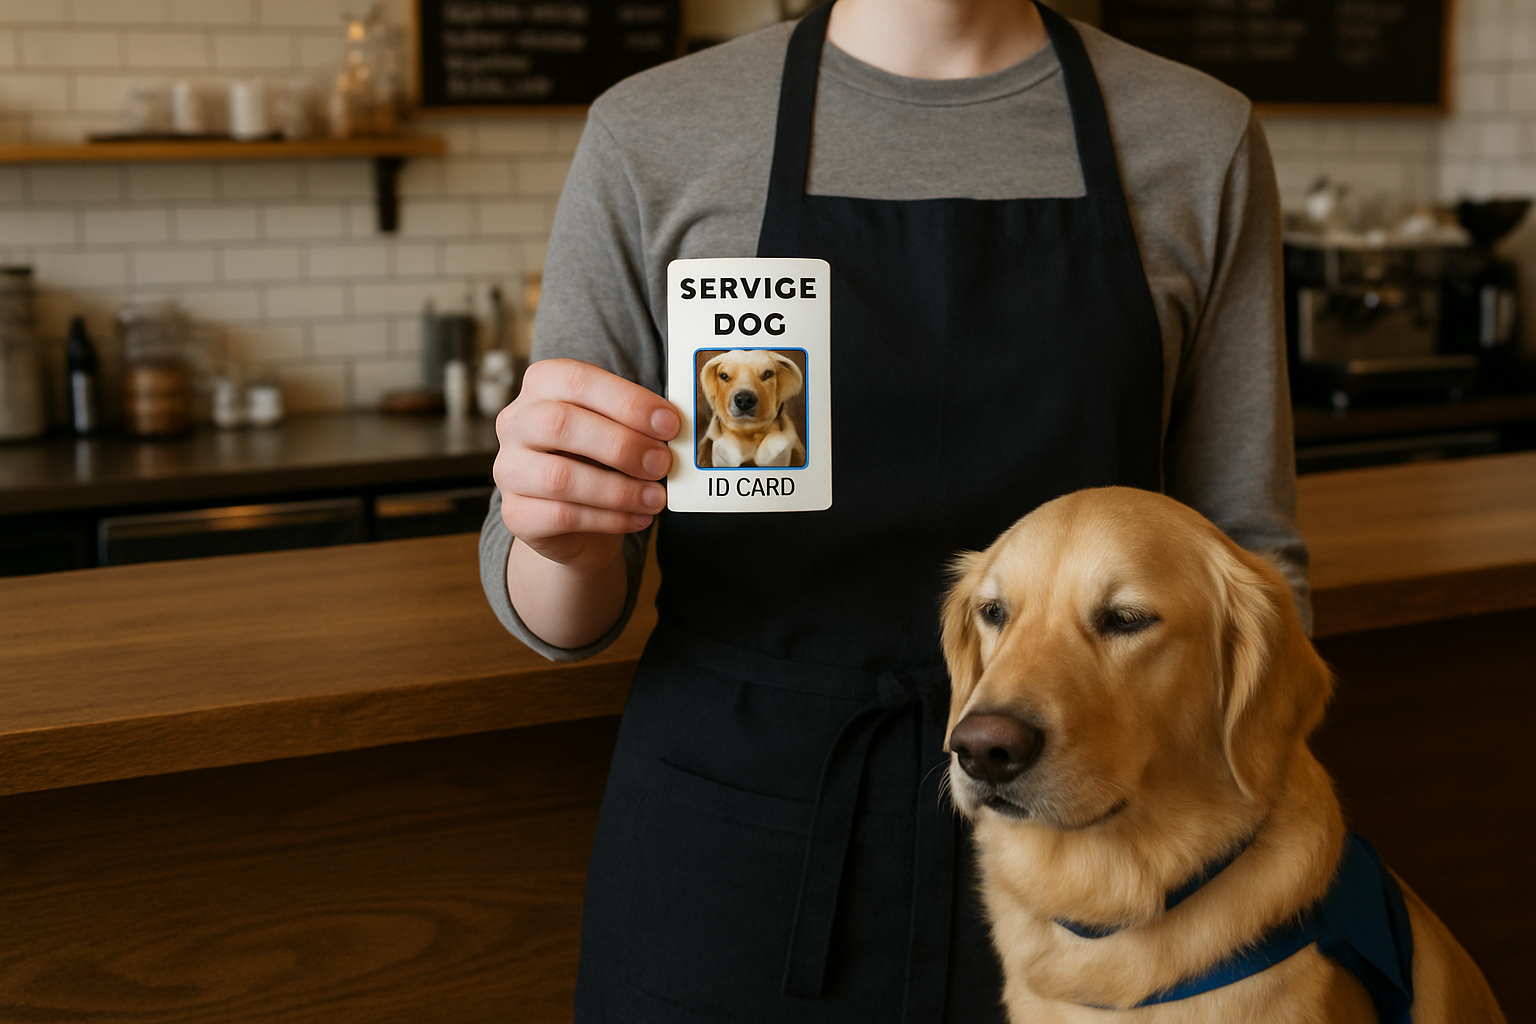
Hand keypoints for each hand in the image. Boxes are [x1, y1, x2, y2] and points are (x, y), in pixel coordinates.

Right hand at [494, 358, 678, 567]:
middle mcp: (516, 422)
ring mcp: (508, 469)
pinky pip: (561, 516)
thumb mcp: (618, 429)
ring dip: (619, 490)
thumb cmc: (601, 460)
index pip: (578, 380)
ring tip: (656, 498)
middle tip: (663, 463)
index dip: (627, 401)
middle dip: (621, 445)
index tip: (669, 425)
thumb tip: (673, 428)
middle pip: (560, 423)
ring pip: (559, 477)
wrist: (578, 521)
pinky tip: (638, 517)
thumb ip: (638, 422)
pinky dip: (609, 518)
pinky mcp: (515, 513)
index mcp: (542, 385)